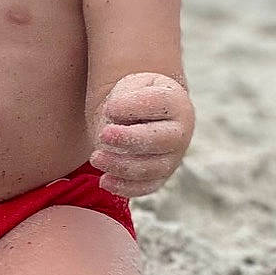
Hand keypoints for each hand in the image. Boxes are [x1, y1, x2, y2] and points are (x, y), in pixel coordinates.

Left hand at [90, 73, 193, 198]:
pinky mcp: (160, 178)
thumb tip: (113, 117)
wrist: (139, 118)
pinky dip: (125, 187)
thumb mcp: (129, 87)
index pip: (159, 103)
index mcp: (175, 102)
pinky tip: (104, 180)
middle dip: (129, 139)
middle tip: (102, 135)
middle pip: (159, 140)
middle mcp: (180, 132)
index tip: (109, 109)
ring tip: (95, 157)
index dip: (132, 107)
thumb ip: (124, 96)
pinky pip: (146, 187)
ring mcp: (172, 158)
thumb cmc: (133, 99)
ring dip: (120, 165)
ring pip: (150, 168)